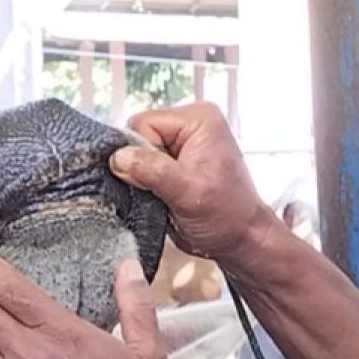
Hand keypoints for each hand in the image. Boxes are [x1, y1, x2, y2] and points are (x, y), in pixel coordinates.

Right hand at [110, 103, 277, 268]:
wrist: (241, 239)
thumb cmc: (228, 216)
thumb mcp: (188, 193)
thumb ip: (152, 171)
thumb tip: (118, 157)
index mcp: (198, 119)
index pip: (143, 123)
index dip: (140, 154)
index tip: (157, 181)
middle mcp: (190, 125)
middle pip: (138, 138)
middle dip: (142, 169)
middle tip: (164, 192)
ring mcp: (182, 145)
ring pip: (138, 156)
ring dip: (144, 180)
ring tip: (166, 197)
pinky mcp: (176, 164)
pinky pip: (145, 169)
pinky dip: (147, 186)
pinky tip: (163, 199)